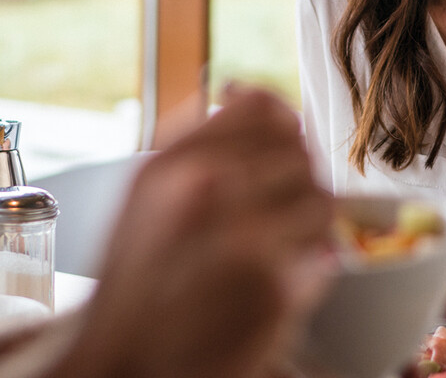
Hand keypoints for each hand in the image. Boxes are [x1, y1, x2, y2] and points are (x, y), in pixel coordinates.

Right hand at [64, 85, 335, 377]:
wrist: (121, 363)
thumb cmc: (135, 284)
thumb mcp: (145, 193)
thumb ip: (194, 141)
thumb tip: (244, 94)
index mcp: (172, 162)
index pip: (262, 107)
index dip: (282, 123)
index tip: (280, 145)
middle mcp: (206, 189)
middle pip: (300, 152)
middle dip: (299, 178)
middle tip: (279, 210)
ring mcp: (244, 237)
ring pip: (321, 200)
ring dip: (310, 224)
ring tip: (278, 247)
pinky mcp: (275, 288)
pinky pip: (324, 255)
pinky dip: (310, 268)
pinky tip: (276, 281)